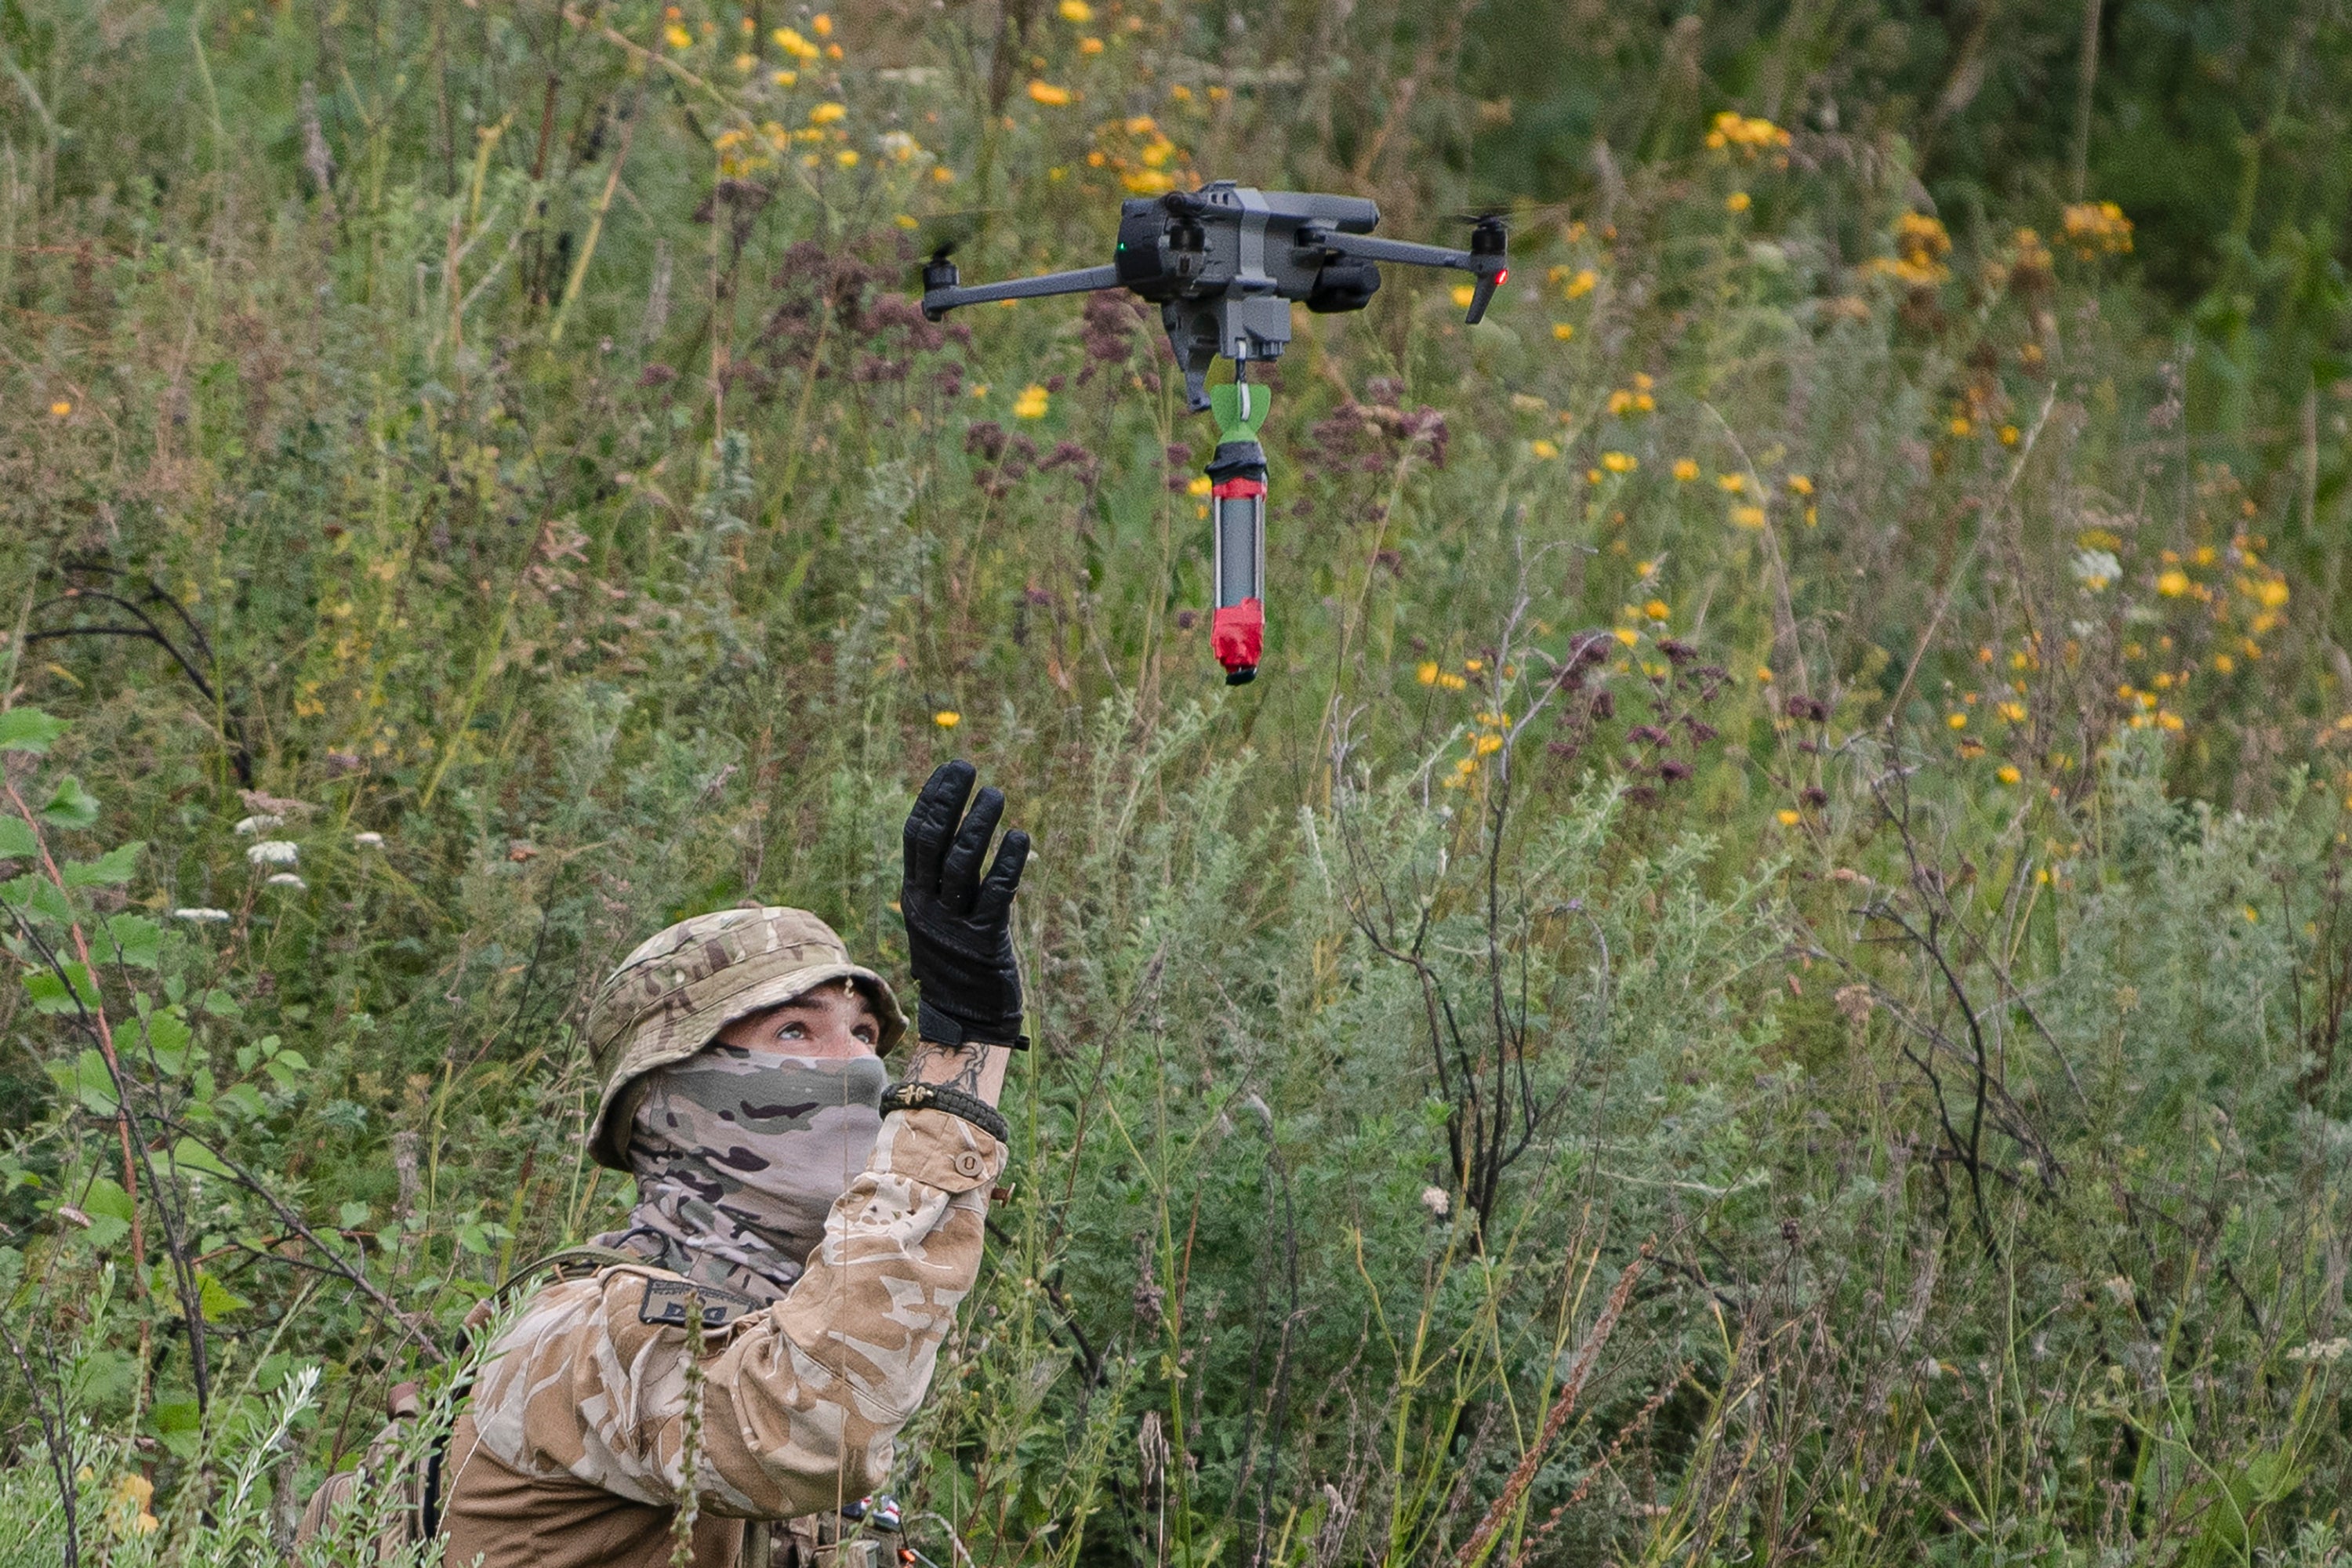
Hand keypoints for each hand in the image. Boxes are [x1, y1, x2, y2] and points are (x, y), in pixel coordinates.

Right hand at [901, 760, 1028, 1048]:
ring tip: (996, 795)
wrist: (964, 1021)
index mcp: (914, 897)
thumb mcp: (941, 918)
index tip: (949, 769)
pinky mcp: (983, 943)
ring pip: (961, 864)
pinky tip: (1019, 836)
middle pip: (932, 843)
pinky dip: (1006, 862)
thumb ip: (947, 881)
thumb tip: (965, 831)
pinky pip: (995, 894)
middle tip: (968, 768)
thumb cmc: (958, 963)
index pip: (916, 838)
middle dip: (948, 801)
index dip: (931, 800)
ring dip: (978, 824)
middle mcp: (927, 907)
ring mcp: (953, 925)